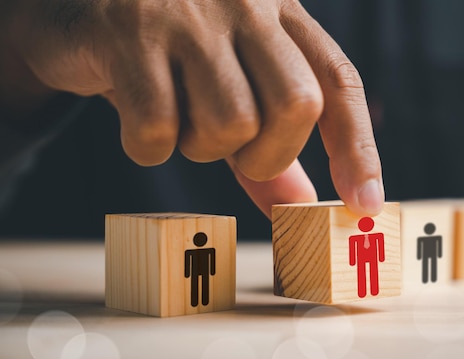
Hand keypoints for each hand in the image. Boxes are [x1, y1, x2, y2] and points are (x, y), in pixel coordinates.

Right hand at [3, 0, 383, 216]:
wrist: (74, 11)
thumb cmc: (167, 59)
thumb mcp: (228, 92)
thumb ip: (266, 145)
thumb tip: (301, 207)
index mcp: (279, 12)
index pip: (338, 83)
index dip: (359, 149)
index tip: (363, 205)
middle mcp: (244, 2)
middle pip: (297, 106)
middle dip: (268, 156)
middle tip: (233, 152)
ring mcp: (187, 12)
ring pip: (231, 123)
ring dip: (200, 148)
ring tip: (175, 117)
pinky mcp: (128, 29)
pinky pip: (160, 128)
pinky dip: (148, 146)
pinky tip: (135, 118)